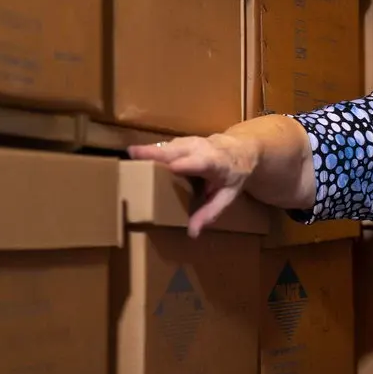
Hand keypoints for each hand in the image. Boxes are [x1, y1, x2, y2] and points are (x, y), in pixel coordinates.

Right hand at [127, 134, 256, 237]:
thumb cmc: (235, 174)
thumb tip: (192, 233)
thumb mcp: (229, 196)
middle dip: (157, 152)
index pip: (201, 162)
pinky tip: (137, 155)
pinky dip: (152, 151)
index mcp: (216, 163)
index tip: (171, 168)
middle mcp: (201, 148)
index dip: (187, 165)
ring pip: (168, 146)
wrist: (241, 149)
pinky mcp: (181, 141)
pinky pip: (165, 146)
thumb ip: (211, 212)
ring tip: (131, 156)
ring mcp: (190, 142)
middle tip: (133, 154)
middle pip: (177, 150)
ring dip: (150, 150)